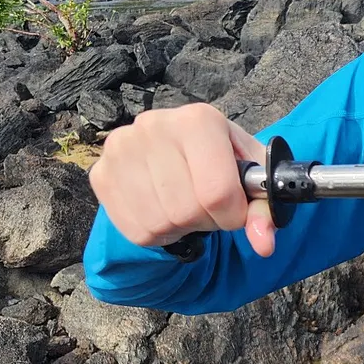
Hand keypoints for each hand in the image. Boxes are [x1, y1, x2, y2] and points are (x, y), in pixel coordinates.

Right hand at [89, 103, 276, 256]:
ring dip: (180, 228)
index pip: (217, 191)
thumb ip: (263, 208)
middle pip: (187, 209)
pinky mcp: (100, 174)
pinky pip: (135, 230)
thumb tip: (263, 244)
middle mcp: (154, 126)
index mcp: (199, 119)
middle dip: (206, 221)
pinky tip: (164, 211)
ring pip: (160, 222)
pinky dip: (156, 233)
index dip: (233, 215)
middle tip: (209, 208)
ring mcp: (121, 149)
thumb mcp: (250, 175)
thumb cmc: (220, 161)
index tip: (235, 211)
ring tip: (186, 207)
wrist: (179, 150)